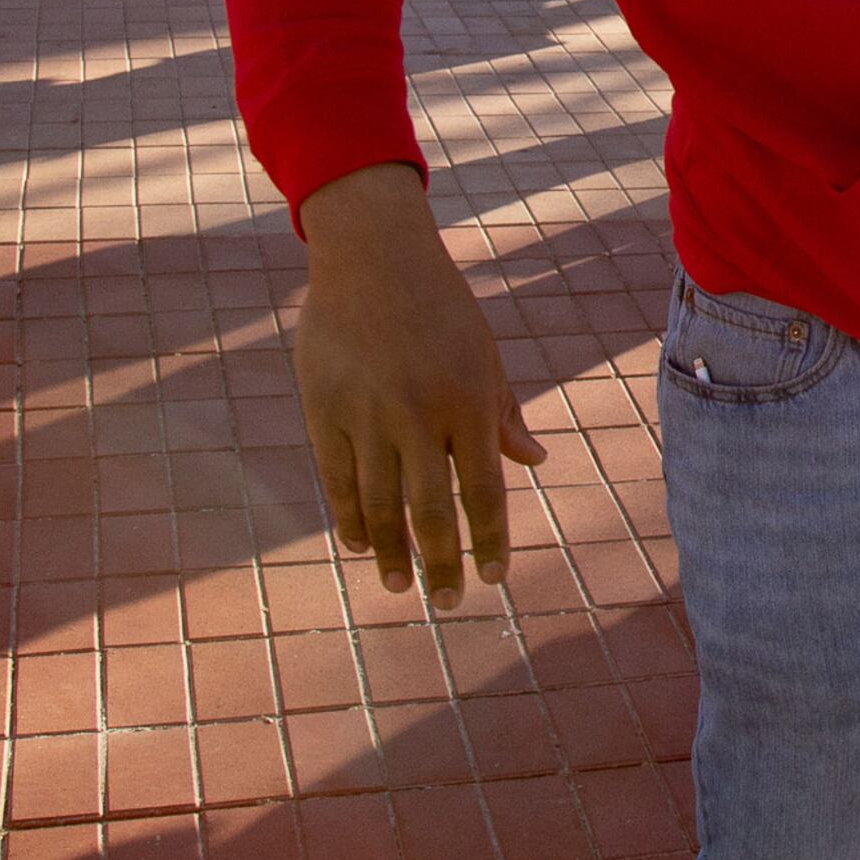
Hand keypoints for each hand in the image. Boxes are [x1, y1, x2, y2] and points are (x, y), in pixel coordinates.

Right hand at [293, 163, 546, 605]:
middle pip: (430, 511)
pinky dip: (350, 518)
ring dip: (391, 554)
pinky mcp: (324, 410)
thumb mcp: (484, 355)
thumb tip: (536, 462)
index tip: (493, 580)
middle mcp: (418, 415)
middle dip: (442, 564)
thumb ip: (504, 414)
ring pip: (380, 505)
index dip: (488, 541)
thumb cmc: (441, 308)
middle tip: (447, 603)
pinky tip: (360, 544)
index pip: (483, 491)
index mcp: (468, 402)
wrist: (373, 256)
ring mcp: (367, 415)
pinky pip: (338, 480)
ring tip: (401, 586)